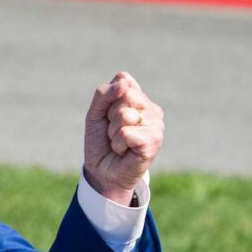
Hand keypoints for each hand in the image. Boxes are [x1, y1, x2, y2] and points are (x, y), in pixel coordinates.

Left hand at [83, 72, 162, 204]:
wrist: (101, 171)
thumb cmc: (101, 142)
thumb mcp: (95, 114)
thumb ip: (104, 94)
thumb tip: (123, 84)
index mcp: (140, 98)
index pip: (123, 80)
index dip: (108, 100)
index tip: (108, 116)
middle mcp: (152, 109)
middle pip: (125, 96)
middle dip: (111, 116)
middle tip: (114, 132)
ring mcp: (156, 125)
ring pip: (124, 115)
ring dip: (114, 133)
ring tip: (119, 143)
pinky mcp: (154, 141)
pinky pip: (126, 133)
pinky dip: (118, 144)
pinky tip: (124, 151)